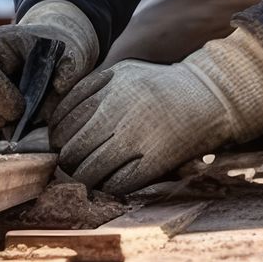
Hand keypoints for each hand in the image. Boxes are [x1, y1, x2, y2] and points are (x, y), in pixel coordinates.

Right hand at [0, 0, 97, 137]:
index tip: (23, 108)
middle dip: (0, 116)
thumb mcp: (67, 52)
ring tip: (19, 121)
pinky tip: (13, 127)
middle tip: (23, 118)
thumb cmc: (55, 53)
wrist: (45, 56)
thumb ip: (69, 66)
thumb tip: (60, 86)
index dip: (1, 95)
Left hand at [48, 28, 262, 194]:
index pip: (62, 122)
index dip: (56, 139)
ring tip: (88, 177)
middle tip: (71, 166)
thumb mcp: (123, 73)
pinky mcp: (155, 160)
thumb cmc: (160, 87)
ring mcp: (137, 136)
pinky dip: (107, 188)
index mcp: (108, 86)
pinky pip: (116, 184)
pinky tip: (110, 182)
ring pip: (89, 171)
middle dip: (67, 162)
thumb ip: (89, 90)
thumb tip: (52, 124)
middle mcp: (119, 110)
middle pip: (71, 149)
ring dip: (84, 179)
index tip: (61, 145)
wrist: (210, 95)